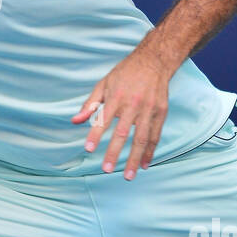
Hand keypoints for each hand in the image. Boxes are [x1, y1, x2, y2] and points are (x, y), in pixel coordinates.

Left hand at [71, 48, 169, 179]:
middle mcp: (133, 105)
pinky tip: (145, 163)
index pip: (103, 119)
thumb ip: (90, 104)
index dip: (95, 135)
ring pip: (141, 139)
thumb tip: (75, 121)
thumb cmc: (125, 73)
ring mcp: (149, 109)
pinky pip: (155, 136)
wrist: (154, 61)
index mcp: (116, 97)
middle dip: (114, 153)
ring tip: (129, 175)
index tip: (88, 149)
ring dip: (134, 158)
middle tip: (106, 170)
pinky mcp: (161, 112)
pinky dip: (150, 151)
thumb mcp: (104, 84)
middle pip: (123, 133)